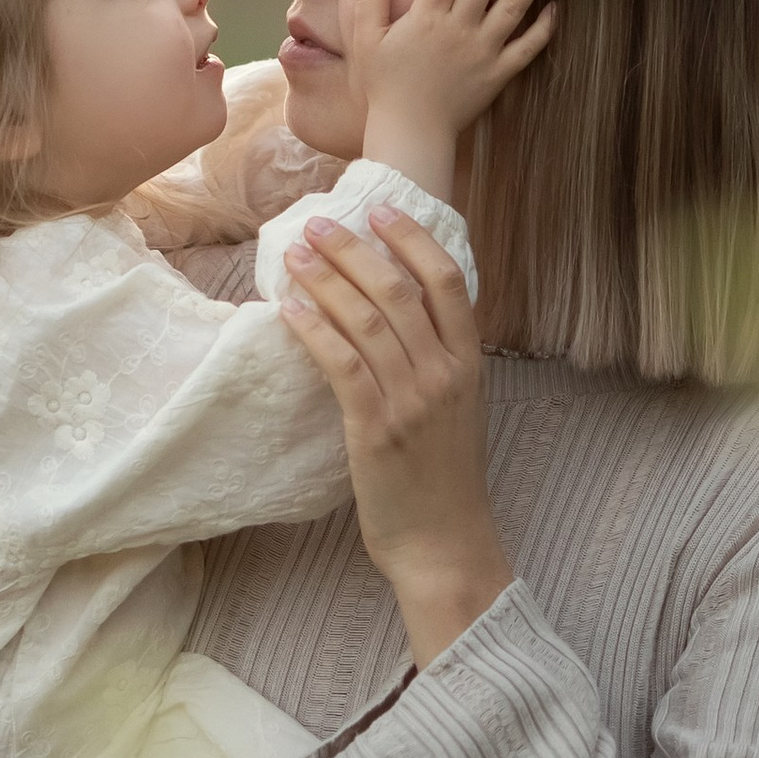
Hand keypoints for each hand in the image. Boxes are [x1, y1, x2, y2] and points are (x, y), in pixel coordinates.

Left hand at [280, 201, 513, 663]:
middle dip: (353, 250)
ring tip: (294, 255)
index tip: (378, 210)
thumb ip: (438, 360)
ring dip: (324, 280)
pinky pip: (340, 362)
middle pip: (396, 290)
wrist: (444, 546)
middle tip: (316, 224)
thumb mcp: (458, 409)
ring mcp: (410, 400)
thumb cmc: (444, 479)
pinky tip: (289, 308)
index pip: (447, 281)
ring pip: (364, 319)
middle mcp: (444, 374)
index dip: (411, 238)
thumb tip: (397, 309)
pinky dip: (313, 327)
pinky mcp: (374, 428)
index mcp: (469, 365)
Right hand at [352, 0, 553, 207]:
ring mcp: (484, 51)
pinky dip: (543, 29)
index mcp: (428, 18)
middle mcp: (460, 29)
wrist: (411, 133)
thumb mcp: (366, 42)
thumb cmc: (384, 88)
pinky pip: (528, 49)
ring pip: (513, 7)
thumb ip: (370, 1)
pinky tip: (555, 8)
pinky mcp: (499, 74)